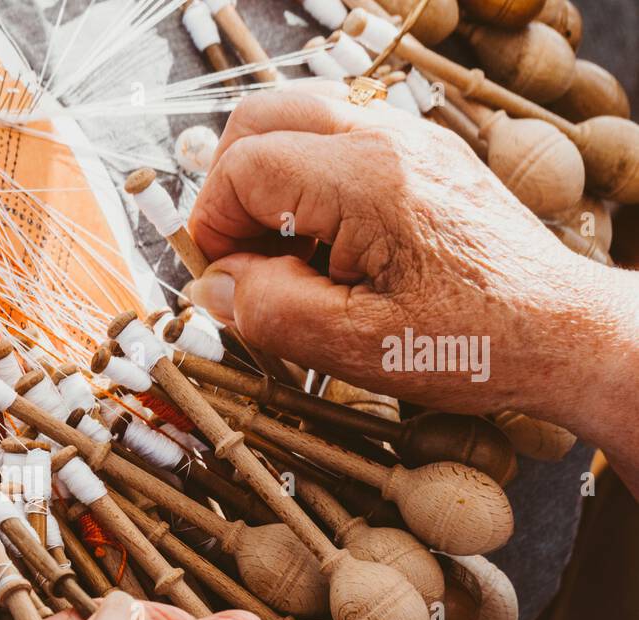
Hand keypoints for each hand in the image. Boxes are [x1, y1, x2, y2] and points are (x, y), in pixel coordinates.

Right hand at [186, 87, 638, 446]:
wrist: (562, 331)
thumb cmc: (473, 343)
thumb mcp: (355, 347)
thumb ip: (269, 310)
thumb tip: (215, 284)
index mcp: (366, 182)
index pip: (244, 167)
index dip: (212, 224)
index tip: (222, 278)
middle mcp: (387, 140)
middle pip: (261, 118)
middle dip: (228, 187)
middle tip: (239, 257)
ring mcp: (408, 139)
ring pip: (298, 117)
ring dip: (267, 178)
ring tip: (282, 251)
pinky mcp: (422, 154)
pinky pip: (338, 136)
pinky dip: (307, 179)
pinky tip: (325, 244)